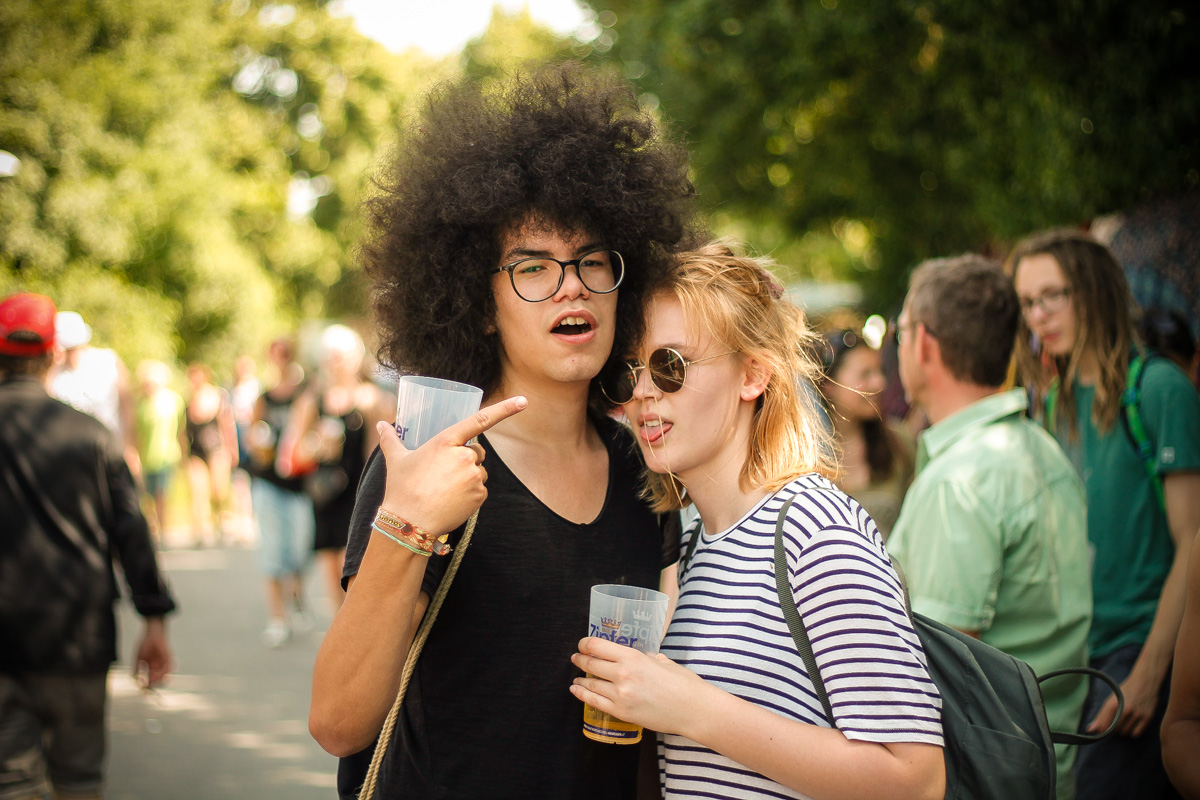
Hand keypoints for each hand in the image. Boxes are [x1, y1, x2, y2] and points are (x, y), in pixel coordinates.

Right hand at [134, 618, 171, 688]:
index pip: (151, 679)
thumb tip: (135, 680)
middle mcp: (159, 666)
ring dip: (157, 679)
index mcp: (152, 667)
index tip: (143, 691)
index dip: (147, 685)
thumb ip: (137, 669)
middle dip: (152, 684)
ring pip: (163, 675)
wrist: (153, 632)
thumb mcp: (139, 658)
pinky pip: (169, 667)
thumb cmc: (145, 644)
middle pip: (158, 679)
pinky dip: (163, 672)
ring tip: (150, 680)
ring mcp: (165, 662)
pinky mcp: (169, 657)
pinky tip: (157, 674)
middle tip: (147, 688)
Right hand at [375, 395, 526, 535]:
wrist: (409, 523)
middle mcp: (464, 456)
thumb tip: (381, 425)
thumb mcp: (396, 460)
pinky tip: (452, 500)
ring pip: (479, 471)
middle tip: (444, 473)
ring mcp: (473, 476)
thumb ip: (391, 439)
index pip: (480, 420)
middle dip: (466, 458)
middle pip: (477, 451)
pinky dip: (470, 494)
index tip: (523, 401)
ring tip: (444, 489)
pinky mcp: (479, 495)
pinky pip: (481, 489)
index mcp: (446, 441)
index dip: (505, 409)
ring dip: (468, 477)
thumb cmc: (402, 489)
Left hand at [570, 637, 706, 736]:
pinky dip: (583, 695)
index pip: (598, 646)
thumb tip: (642, 657)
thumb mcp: (664, 661)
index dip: (586, 644)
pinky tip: (577, 691)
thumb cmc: (683, 683)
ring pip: (591, 684)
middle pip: (591, 664)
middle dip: (580, 660)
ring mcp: (620, 695)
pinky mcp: (622, 712)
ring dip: (580, 679)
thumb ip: (648, 658)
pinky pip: (596, 702)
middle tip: (576, 658)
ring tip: (576, 678)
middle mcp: (623, 674)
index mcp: (633, 657)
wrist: (693, 709)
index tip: (582, 644)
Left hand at [1088, 666, 1161, 737]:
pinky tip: (1133, 725)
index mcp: (1113, 704)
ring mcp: (1137, 714)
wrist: (1144, 682)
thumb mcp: (1111, 699)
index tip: (1103, 730)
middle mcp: (1125, 709)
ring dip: (1124, 730)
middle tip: (1117, 721)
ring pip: (1125, 732)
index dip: (1103, 729)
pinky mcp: (1147, 717)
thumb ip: (1101, 715)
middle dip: (1114, 728)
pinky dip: (1133, 732)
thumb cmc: (1125, 691)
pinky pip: (1136, 733)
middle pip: (1115, 730)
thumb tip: (1090, 729)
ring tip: (1125, 721)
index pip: (1105, 725)